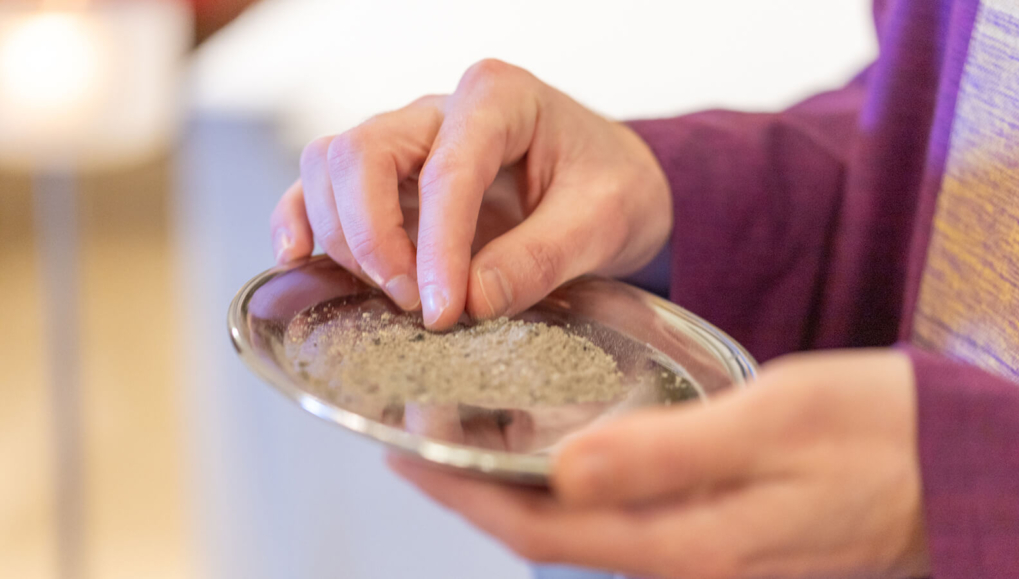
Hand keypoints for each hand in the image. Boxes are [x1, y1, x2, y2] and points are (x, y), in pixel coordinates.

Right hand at [269, 59, 671, 328]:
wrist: (614, 182)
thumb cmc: (613, 187)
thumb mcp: (603, 221)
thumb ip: (541, 257)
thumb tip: (471, 299)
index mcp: (501, 98)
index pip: (448, 170)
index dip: (437, 246)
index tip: (443, 310)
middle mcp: (442, 110)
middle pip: (364, 153)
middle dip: (374, 236)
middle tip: (412, 302)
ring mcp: (409, 139)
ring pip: (332, 164)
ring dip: (343, 237)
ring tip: (390, 295)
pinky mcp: (391, 176)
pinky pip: (323, 184)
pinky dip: (303, 219)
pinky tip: (300, 259)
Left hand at [390, 350, 929, 578]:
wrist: (960, 469)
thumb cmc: (879, 435)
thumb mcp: (777, 422)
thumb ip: (669, 454)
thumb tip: (565, 471)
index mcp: (688, 541)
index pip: (544, 526)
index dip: (466, 494)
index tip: (406, 456)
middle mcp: (685, 562)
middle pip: (550, 536)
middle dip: (475, 496)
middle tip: (417, 445)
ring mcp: (704, 556)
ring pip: (581, 533)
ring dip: (516, 495)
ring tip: (467, 448)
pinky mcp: (721, 537)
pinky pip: (621, 524)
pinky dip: (571, 492)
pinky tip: (557, 456)